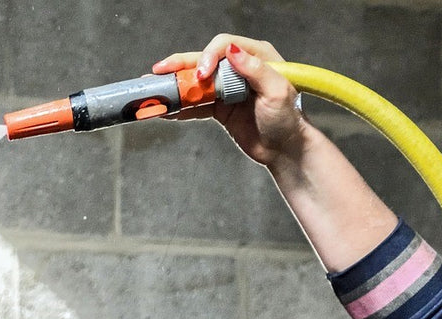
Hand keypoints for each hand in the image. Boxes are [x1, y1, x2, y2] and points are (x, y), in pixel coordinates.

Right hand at [152, 35, 305, 167]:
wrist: (284, 148)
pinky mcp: (219, 108)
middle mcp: (239, 69)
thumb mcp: (277, 91)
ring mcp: (226, 89)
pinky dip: (180, 108)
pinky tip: (166, 110)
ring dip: (175, 86)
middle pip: (203, 61)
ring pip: (195, 83)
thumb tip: (232, 51)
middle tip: (160, 71)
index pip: (224, 47)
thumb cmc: (287, 119)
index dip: (207, 56)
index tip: (201, 75)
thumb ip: (256, 69)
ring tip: (155, 90)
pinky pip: (195, 105)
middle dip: (180, 66)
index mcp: (256, 57)